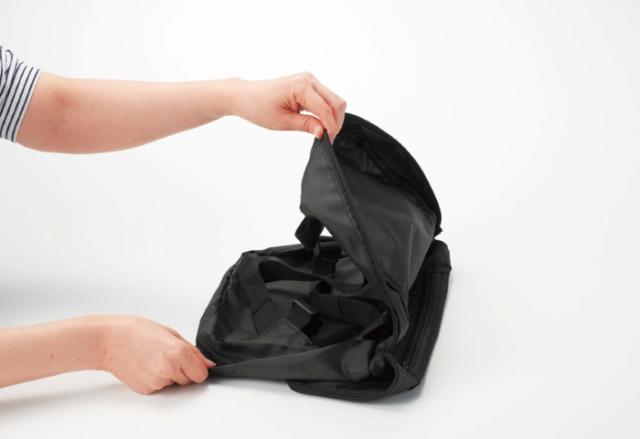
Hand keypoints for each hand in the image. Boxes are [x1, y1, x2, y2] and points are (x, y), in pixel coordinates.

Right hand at [100, 315, 214, 393]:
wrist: (108, 341)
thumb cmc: (136, 331)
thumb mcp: (170, 333)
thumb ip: (192, 351)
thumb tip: (208, 364)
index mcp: (178, 353)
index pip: (202, 374)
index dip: (197, 367)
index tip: (190, 361)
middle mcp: (169, 369)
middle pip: (190, 380)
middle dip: (184, 370)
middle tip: (167, 355)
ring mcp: (157, 381)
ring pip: (175, 384)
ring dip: (170, 374)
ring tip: (154, 358)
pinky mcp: (146, 389)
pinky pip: (161, 387)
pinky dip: (157, 379)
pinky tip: (146, 365)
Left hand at [229, 72, 346, 141]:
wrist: (245, 96)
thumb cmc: (258, 107)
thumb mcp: (283, 121)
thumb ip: (306, 125)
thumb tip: (324, 132)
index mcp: (301, 87)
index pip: (326, 109)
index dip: (331, 128)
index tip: (329, 142)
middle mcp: (308, 80)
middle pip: (337, 102)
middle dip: (336, 122)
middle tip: (328, 139)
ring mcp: (309, 80)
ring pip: (334, 100)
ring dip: (332, 117)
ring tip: (323, 133)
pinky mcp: (308, 85)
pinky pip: (326, 99)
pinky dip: (326, 112)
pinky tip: (319, 123)